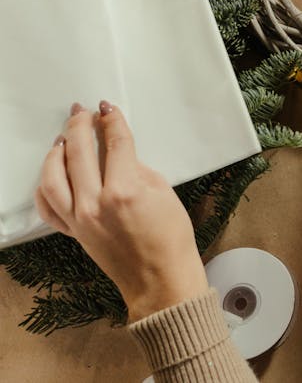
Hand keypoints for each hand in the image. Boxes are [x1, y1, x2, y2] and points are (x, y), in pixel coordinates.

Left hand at [35, 102, 207, 321]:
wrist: (160, 278)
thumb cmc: (171, 238)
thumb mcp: (163, 193)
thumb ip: (137, 170)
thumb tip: (119, 154)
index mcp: (124, 191)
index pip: (115, 144)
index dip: (112, 121)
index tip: (108, 108)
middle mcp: (95, 203)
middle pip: (79, 152)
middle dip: (80, 125)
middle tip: (81, 111)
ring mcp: (79, 219)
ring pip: (53, 177)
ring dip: (57, 152)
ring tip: (64, 137)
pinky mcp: (72, 232)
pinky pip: (48, 206)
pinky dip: (45, 185)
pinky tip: (53, 171)